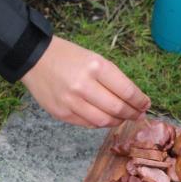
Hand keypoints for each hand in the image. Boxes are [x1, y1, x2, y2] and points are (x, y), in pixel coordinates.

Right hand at [20, 36, 149, 127]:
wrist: (34, 58)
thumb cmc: (68, 56)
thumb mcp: (94, 58)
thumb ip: (113, 79)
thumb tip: (134, 99)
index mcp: (96, 66)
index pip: (127, 91)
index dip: (140, 101)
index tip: (146, 104)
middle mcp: (84, 85)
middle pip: (117, 108)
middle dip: (132, 114)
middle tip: (139, 115)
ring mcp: (71, 101)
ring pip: (104, 121)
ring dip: (118, 121)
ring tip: (123, 118)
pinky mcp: (62, 113)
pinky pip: (88, 124)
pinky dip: (100, 123)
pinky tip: (105, 118)